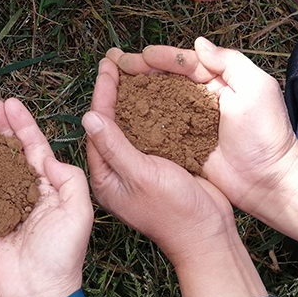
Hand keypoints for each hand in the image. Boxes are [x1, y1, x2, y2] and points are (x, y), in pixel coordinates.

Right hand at [0, 98, 91, 296]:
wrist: (38, 293)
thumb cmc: (63, 255)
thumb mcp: (78, 212)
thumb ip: (69, 179)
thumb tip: (47, 155)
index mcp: (49, 184)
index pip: (34, 145)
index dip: (22, 123)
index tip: (9, 102)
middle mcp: (25, 189)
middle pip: (10, 149)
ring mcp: (4, 203)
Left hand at [82, 52, 236, 261]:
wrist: (208, 235)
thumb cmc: (173, 211)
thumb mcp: (140, 175)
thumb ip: (114, 146)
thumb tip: (88, 116)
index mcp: (105, 177)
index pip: (97, 128)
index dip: (101, 96)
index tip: (106, 67)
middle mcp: (117, 171)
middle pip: (109, 124)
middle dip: (111, 93)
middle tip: (114, 62)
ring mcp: (138, 169)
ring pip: (130, 126)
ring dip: (130, 99)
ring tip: (132, 71)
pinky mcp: (158, 166)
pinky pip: (149, 134)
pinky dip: (150, 113)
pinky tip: (155, 95)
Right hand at [117, 39, 297, 251]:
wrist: (268, 181)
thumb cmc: (266, 134)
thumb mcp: (257, 87)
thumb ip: (229, 61)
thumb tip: (198, 44)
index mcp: (219, 82)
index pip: (185, 63)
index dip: (162, 57)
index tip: (142, 55)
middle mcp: (200, 99)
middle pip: (165, 79)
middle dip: (139, 69)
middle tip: (114, 63)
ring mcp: (189, 122)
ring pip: (156, 100)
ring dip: (133, 90)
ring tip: (110, 82)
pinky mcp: (181, 144)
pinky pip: (156, 128)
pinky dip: (138, 119)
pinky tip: (119, 112)